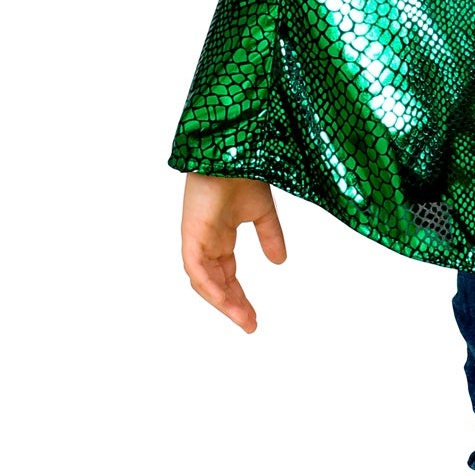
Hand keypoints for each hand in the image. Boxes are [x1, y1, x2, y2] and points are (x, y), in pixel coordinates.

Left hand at [180, 172, 287, 331]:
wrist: (233, 151)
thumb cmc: (244, 173)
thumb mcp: (262, 212)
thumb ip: (270, 236)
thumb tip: (280, 262)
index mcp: (220, 236)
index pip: (227, 275)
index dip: (239, 297)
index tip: (253, 317)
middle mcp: (207, 242)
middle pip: (217, 284)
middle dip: (233, 305)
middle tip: (250, 324)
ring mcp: (197, 240)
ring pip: (205, 282)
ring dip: (223, 302)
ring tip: (244, 319)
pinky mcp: (191, 235)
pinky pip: (197, 270)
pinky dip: (211, 287)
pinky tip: (224, 300)